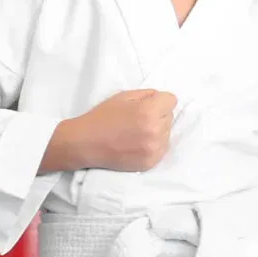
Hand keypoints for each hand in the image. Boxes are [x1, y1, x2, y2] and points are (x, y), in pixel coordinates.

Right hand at [42, 89, 175, 173]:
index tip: (148, 105)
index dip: (159, 101)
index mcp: (149, 111)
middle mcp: (155, 130)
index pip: (172, 100)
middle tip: (137, 119)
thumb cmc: (102, 117)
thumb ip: (148, 94)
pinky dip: (154, 145)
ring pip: (168, 133)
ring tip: (136, 132)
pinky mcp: (151, 162)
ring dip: (157, 131)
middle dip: (158, 115)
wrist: (85, 143)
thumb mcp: (124, 96)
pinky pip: (163, 148)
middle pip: (170, 117)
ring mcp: (154, 148)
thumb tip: (163, 99)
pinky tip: (137, 143)